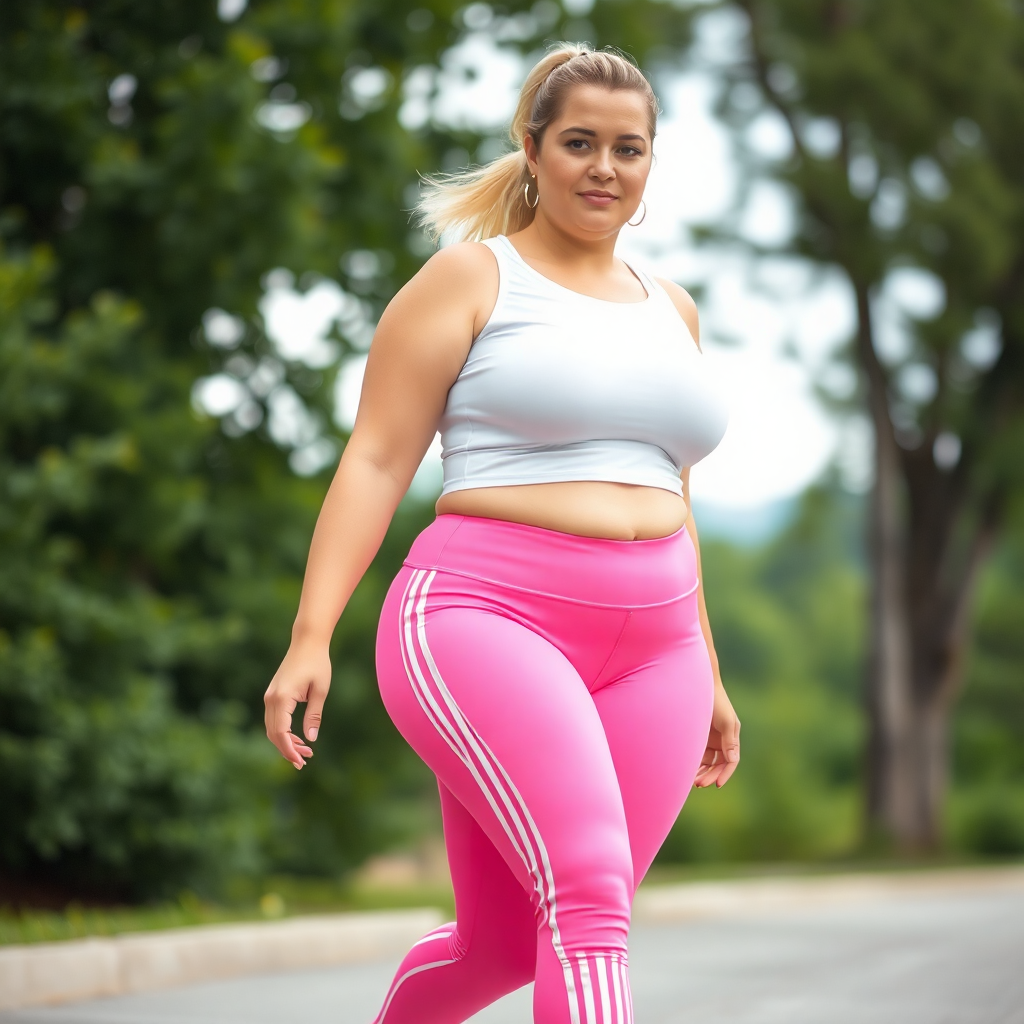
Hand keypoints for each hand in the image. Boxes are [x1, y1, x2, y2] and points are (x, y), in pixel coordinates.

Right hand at [264, 641, 331, 768]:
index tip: (300, 762)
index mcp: (282, 697)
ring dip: (286, 742)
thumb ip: (314, 716)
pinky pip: (274, 719)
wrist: (307, 642)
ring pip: (272, 728)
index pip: (281, 732)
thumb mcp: (321, 691)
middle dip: (287, 750)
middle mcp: (271, 698)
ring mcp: (270, 696)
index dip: (289, 749)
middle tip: (304, 762)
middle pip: (273, 733)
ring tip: (305, 752)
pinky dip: (284, 731)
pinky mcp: (273, 695)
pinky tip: (298, 738)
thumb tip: (310, 740)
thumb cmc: (317, 663)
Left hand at [694, 682, 739, 788]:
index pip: (730, 762)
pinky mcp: (698, 737)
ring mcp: (709, 740)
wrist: (700, 685)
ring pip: (707, 762)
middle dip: (710, 775)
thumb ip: (730, 741)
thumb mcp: (725, 721)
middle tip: (699, 784)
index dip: (725, 774)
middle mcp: (722, 741)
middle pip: (718, 765)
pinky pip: (697, 755)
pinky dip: (694, 763)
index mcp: (731, 738)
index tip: (717, 785)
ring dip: (702, 772)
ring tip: (692, 781)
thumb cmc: (715, 701)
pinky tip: (687, 770)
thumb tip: (733, 761)